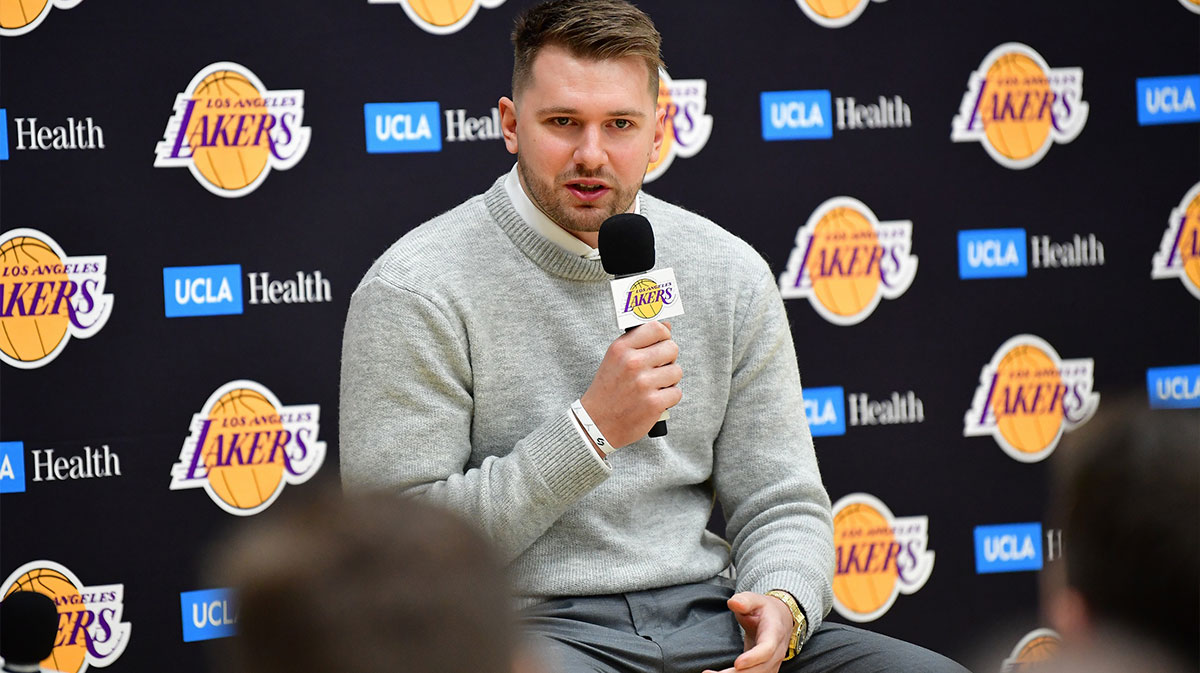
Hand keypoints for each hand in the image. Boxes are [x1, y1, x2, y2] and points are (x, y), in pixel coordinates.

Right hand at [579, 320, 680, 448]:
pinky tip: (654, 400)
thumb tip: (666, 325)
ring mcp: (643, 383)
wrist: (596, 424)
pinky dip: (668, 398)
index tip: (660, 345)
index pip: (657, 328)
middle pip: (672, 348)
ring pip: (676, 371)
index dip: (664, 336)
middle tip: (656, 370)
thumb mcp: (615, 359)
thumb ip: (639, 341)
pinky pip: (676, 393)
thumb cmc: (608, 389)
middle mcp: (632, 363)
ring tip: (653, 387)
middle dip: (668, 359)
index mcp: (621, 348)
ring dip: (669, 380)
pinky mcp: (653, 403)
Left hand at [703, 592, 792, 672]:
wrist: (780, 619)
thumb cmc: (764, 609)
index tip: (737, 664)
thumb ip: (744, 600)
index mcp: (774, 633)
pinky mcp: (765, 670)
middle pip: (759, 670)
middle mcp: (776, 652)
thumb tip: (733, 603)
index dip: (753, 658)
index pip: (767, 650)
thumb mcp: (755, 599)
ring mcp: (772, 663)